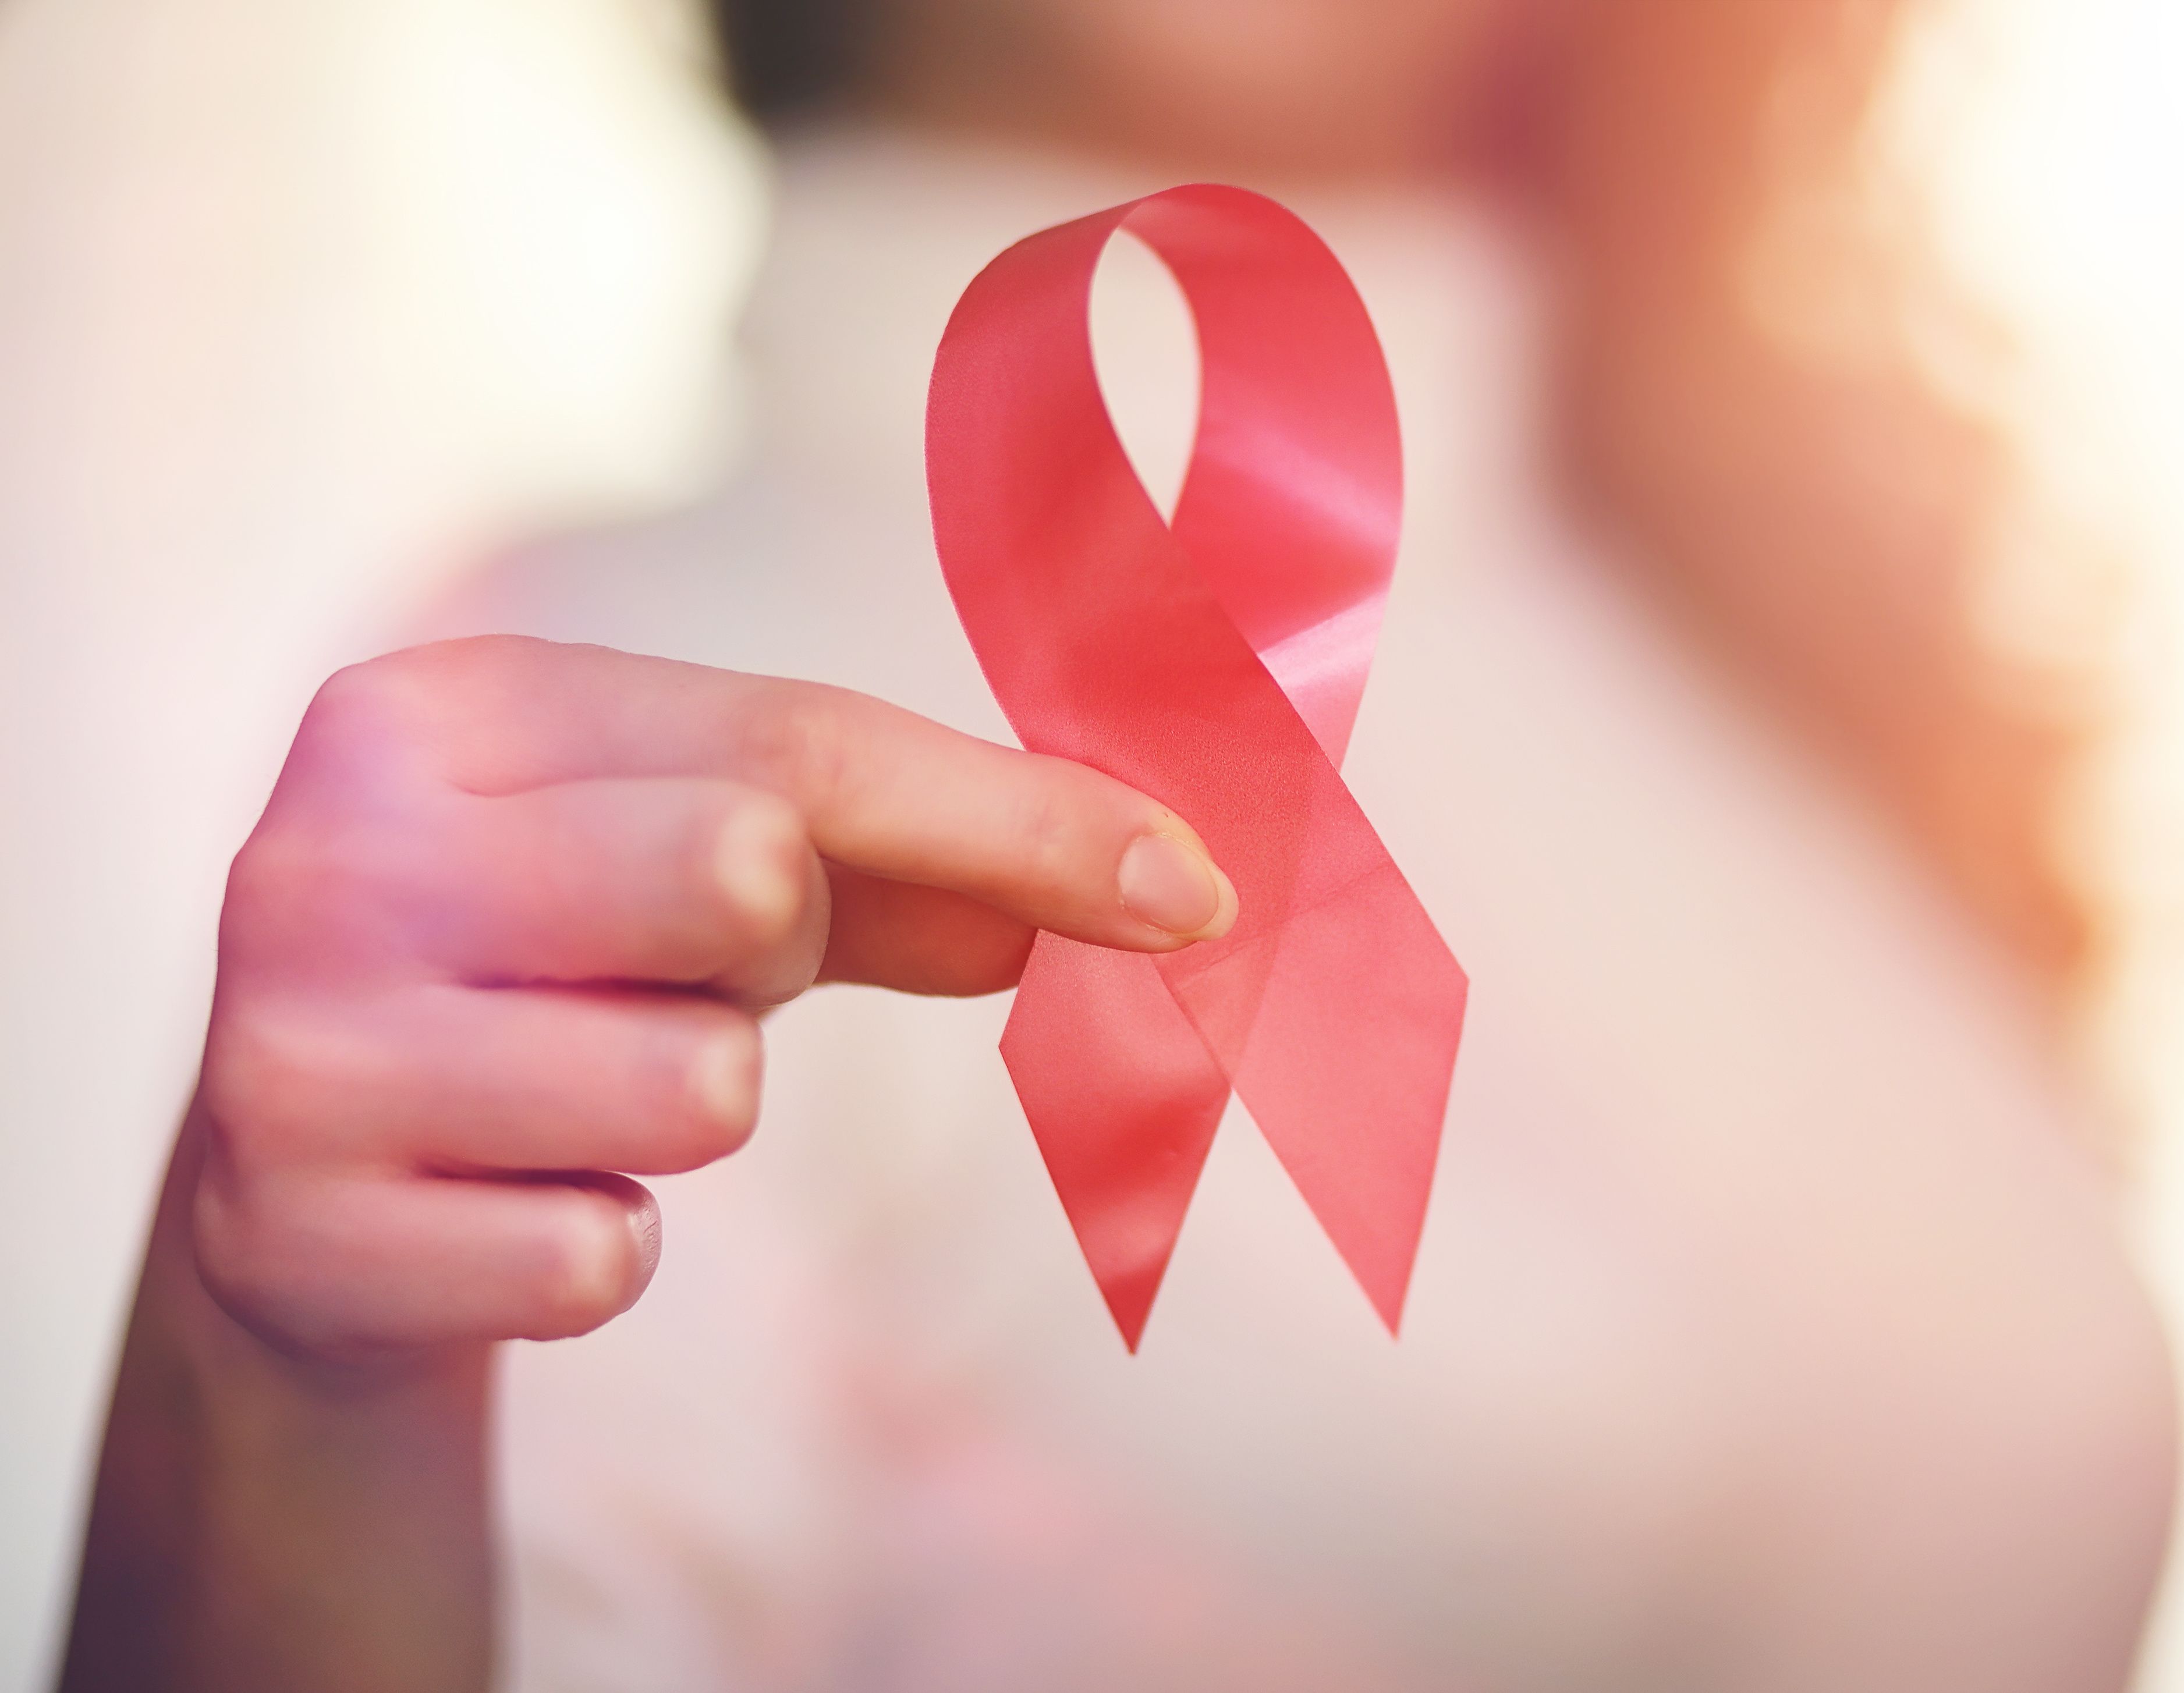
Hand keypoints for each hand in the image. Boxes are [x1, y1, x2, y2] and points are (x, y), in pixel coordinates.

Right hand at [190, 634, 1235, 1359]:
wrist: (303, 1197)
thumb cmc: (553, 977)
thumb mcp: (705, 874)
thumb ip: (922, 854)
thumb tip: (1170, 886)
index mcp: (430, 710)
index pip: (791, 746)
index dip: (1015, 821)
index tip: (1187, 892)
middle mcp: (326, 856)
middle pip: (742, 869)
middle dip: (773, 951)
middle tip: (683, 975)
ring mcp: (289, 1052)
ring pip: (695, 1088)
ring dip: (690, 1105)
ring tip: (584, 1084)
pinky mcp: (295, 1240)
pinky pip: (598, 1258)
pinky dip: (597, 1245)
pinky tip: (511, 1201)